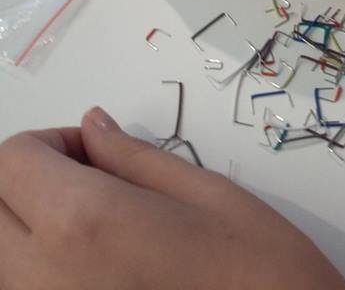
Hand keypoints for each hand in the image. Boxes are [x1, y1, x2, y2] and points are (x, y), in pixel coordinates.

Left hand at [0, 108, 344, 289]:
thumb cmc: (261, 274)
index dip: (48, 142)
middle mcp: (45, 279)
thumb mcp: (204, 194)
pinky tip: (92, 266)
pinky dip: (37, 272)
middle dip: (29, 181)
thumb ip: (132, 158)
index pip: (13, 161)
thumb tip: (91, 126)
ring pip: (2, 260)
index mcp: (82, 222)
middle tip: (85, 180)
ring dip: (26, 231)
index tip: (88, 150)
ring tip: (89, 226)